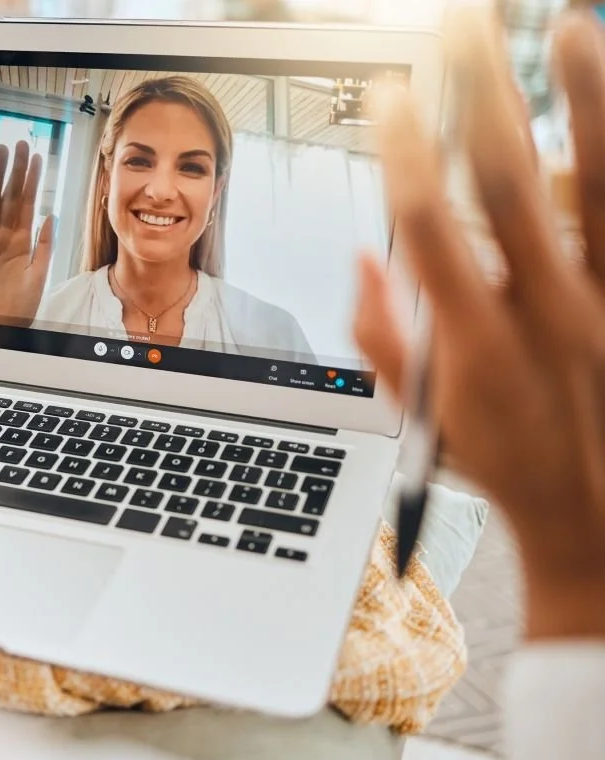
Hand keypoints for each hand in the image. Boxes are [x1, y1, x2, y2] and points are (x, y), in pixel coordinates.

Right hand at [0, 140, 54, 325]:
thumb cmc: (18, 309)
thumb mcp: (39, 276)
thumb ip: (44, 245)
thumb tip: (50, 216)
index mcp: (22, 243)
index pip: (28, 203)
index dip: (32, 180)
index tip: (36, 157)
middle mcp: (3, 238)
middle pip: (10, 196)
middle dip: (15, 170)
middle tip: (19, 143)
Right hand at [354, 8, 604, 639]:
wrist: (602, 522)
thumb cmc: (506, 466)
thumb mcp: (420, 415)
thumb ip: (381, 334)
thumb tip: (365, 256)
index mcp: (475, 342)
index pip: (429, 228)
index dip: (405, 156)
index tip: (389, 95)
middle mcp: (547, 312)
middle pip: (511, 182)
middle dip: (483, 93)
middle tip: (463, 23)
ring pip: (603, 183)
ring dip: (587, 100)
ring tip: (570, 26)